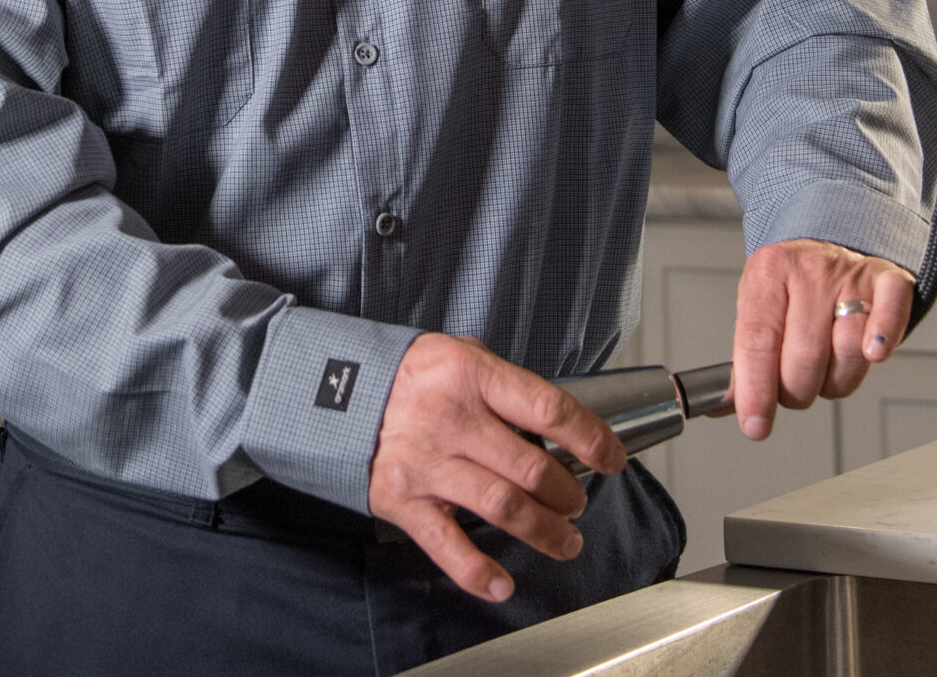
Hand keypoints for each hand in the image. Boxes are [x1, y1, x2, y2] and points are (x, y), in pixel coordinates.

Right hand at [367, 334, 625, 601]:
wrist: (326, 389)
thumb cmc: (400, 374)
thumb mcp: (453, 352)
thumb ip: (499, 380)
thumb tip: (549, 412)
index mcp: (471, 375)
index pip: (549, 409)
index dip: (591, 438)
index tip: (610, 459)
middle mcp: (451, 419)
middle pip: (533, 468)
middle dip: (569, 494)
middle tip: (577, 503)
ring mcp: (427, 462)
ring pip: (504, 507)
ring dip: (545, 531)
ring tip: (565, 540)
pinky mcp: (403, 500)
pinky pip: (447, 544)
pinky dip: (478, 571)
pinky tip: (501, 583)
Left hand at [729, 240, 912, 440]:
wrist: (832, 241)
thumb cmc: (793, 286)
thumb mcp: (759, 309)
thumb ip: (745, 360)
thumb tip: (719, 406)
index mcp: (767, 273)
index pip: (758, 340)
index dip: (756, 389)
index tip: (755, 424)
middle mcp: (810, 270)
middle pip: (805, 355)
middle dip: (797, 391)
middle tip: (793, 389)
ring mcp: (851, 274)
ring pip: (849, 351)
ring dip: (836, 381)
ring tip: (825, 369)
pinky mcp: (888, 280)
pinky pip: (891, 314)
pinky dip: (884, 338)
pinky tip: (873, 352)